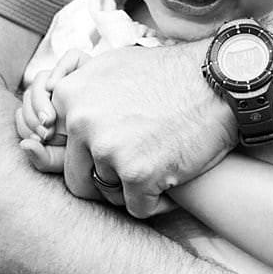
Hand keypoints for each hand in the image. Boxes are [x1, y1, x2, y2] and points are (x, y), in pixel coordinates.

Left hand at [15, 50, 87, 174]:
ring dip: (40, 99)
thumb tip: (23, 145)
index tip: (40, 139)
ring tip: (50, 119)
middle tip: (45, 132)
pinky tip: (55, 88)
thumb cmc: (97, 158)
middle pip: (31, 93)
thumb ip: (42, 158)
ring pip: (42, 78)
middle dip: (31, 114)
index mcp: (50, 115)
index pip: (24, 112)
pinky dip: (59, 69)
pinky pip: (71, 57)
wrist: (129, 149)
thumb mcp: (66, 163)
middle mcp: (59, 96)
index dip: (25, 125)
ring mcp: (74, 80)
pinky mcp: (92, 67)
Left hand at [52, 42, 234, 217]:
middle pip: (76, 176)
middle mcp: (82, 122)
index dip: (83, 154)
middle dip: (104, 179)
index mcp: (70, 95)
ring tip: (155, 173)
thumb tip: (51, 110)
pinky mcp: (137, 174)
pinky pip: (137, 208)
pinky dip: (156, 203)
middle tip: (134, 168)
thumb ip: (79, 91)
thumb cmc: (171, 73)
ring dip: (130, 190)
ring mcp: (108, 149)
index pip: (55, 144)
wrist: (221, 80)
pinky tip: (172, 184)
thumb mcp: (112, 65)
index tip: (107, 153)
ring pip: (106, 194)